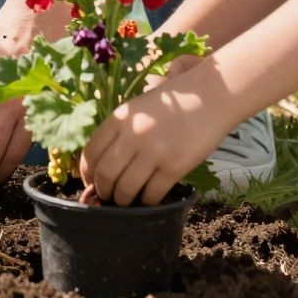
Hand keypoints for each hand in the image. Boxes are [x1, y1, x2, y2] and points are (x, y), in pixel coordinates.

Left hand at [79, 72, 227, 206]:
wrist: (210, 96)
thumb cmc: (174, 103)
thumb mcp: (139, 107)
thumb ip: (121, 130)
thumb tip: (102, 165)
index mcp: (120, 117)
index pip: (91, 152)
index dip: (87, 172)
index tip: (90, 182)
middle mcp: (132, 134)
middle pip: (105, 174)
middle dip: (103, 190)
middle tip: (108, 195)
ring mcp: (153, 151)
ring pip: (126, 189)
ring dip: (123, 199)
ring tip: (127, 200)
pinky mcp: (174, 166)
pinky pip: (152, 194)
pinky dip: (148, 201)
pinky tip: (150, 197)